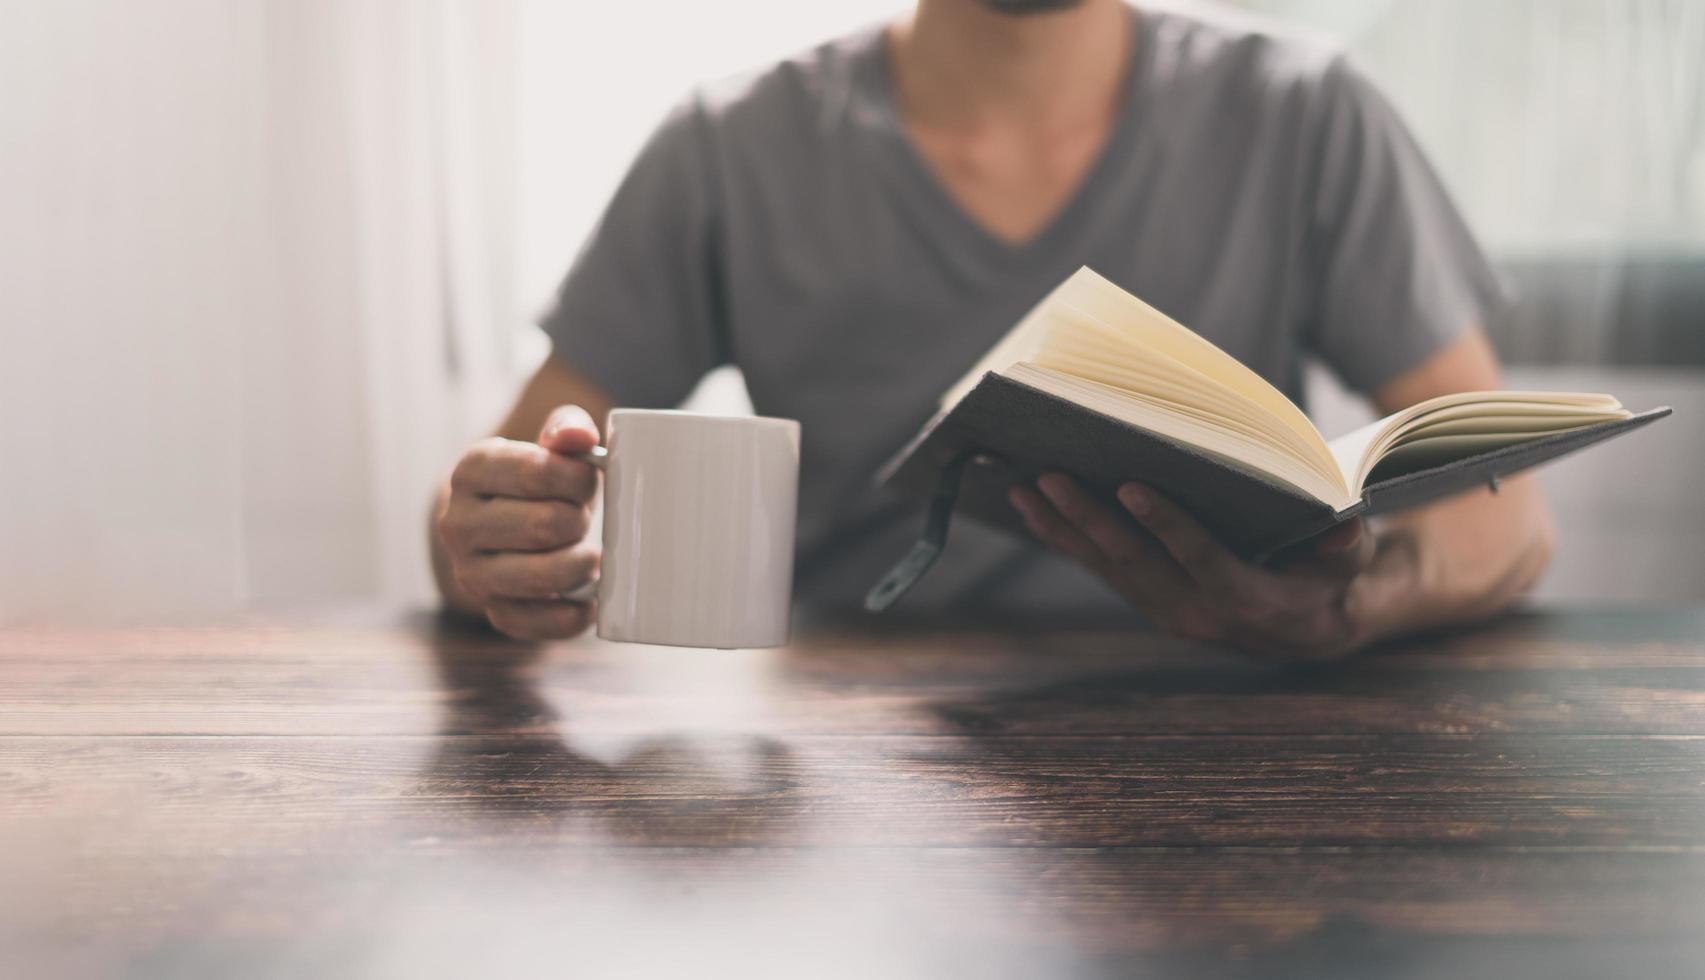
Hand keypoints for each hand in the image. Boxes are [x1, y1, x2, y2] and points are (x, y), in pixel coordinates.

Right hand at [435, 405, 602, 639]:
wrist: (505, 520)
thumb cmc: (540, 478)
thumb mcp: (550, 443)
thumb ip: (567, 428)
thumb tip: (576, 436)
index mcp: (471, 471)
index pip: (537, 472)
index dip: (578, 479)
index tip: (588, 481)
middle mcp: (459, 523)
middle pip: (543, 526)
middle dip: (577, 522)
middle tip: (582, 519)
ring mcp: (471, 571)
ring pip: (541, 577)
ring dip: (580, 567)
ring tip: (591, 555)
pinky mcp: (493, 610)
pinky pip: (536, 622)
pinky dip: (572, 616)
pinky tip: (591, 601)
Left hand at [1009, 474, 1378, 660]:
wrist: (1310, 630)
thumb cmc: (1331, 576)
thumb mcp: (1351, 561)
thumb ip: (1348, 546)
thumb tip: (1345, 531)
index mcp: (1248, 600)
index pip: (1199, 557)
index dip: (1164, 524)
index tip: (1129, 487)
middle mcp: (1199, 614)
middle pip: (1136, 562)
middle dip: (1089, 519)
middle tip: (1051, 476)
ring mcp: (1167, 611)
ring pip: (1107, 569)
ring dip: (1063, 529)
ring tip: (1025, 488)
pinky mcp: (1148, 602)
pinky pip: (1101, 571)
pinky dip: (1066, 540)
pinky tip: (1033, 509)